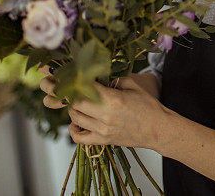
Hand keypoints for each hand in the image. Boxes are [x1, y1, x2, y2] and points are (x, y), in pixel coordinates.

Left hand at [39, 68, 169, 149]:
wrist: (159, 129)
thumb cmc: (148, 106)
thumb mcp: (132, 85)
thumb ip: (112, 78)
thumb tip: (94, 73)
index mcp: (113, 99)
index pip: (82, 88)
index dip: (67, 81)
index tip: (55, 75)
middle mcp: (105, 115)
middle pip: (74, 103)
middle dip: (63, 93)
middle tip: (56, 86)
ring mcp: (103, 130)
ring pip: (75, 118)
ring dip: (72, 108)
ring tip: (77, 101)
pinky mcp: (103, 140)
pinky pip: (79, 138)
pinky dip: (74, 129)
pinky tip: (77, 122)